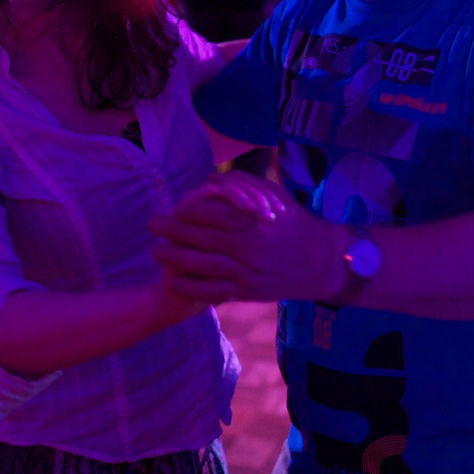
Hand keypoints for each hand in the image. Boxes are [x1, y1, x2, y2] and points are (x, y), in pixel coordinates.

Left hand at [149, 173, 338, 304]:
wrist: (321, 263)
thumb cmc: (294, 222)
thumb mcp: (273, 196)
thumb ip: (241, 186)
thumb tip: (208, 181)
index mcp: (254, 221)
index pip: (212, 214)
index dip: (188, 211)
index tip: (174, 206)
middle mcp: (248, 248)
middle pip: (201, 239)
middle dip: (173, 232)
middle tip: (153, 226)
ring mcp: (247, 272)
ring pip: (202, 266)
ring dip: (175, 259)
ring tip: (156, 252)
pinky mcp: (248, 292)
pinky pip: (212, 291)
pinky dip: (190, 287)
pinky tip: (173, 282)